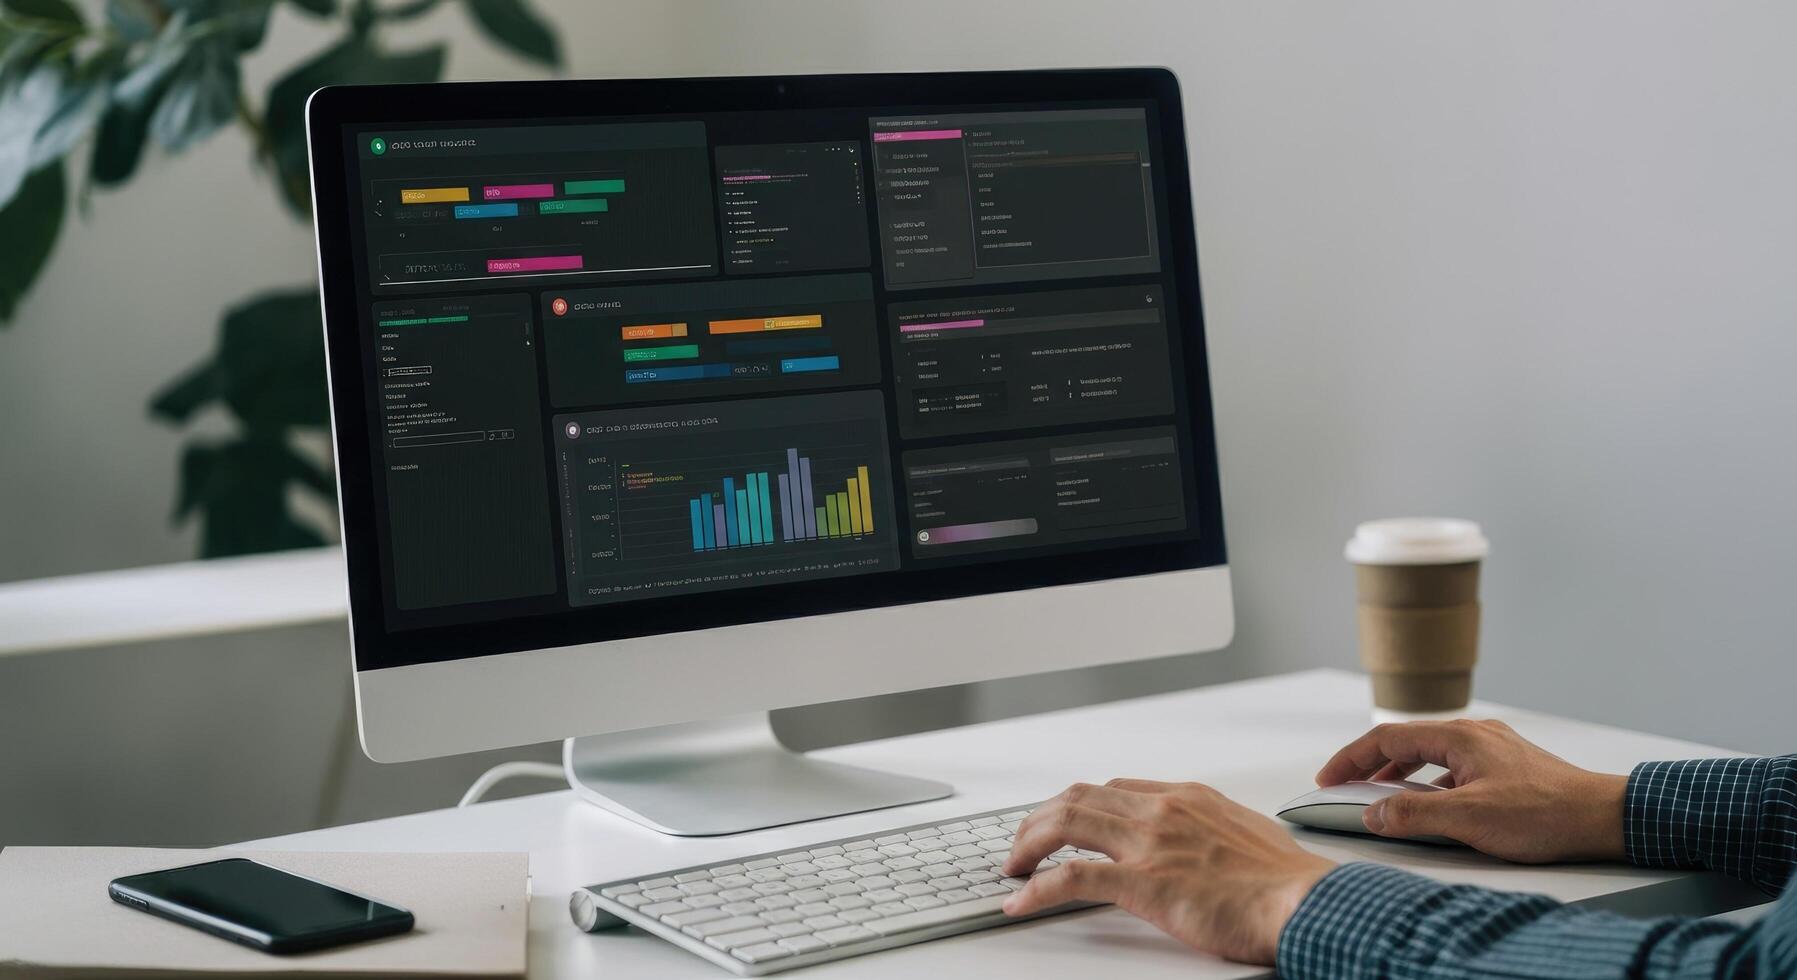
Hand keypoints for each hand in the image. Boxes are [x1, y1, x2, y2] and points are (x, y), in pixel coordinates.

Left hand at [1001, 779, 1334, 964]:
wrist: (1305, 902)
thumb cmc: (1287, 880)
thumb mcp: (1246, 834)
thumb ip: (1211, 830)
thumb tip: (1202, 844)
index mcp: (1186, 798)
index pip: (1115, 788)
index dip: (1079, 805)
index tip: (1062, 822)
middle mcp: (1162, 810)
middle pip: (1079, 797)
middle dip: (1040, 818)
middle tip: (1023, 843)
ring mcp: (1150, 843)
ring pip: (1065, 823)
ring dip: (1029, 843)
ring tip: (1013, 865)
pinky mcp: (1143, 881)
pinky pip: (1072, 877)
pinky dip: (1037, 888)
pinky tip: (1021, 900)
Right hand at [1316, 718, 1627, 862]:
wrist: (1603, 817)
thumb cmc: (1544, 814)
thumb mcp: (1469, 819)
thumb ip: (1413, 815)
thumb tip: (1373, 813)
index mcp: (1457, 736)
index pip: (1386, 738)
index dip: (1350, 758)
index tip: (1327, 778)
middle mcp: (1473, 733)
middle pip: (1405, 741)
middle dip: (1369, 763)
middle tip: (1346, 786)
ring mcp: (1491, 747)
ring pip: (1430, 753)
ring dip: (1398, 772)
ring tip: (1381, 794)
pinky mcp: (1506, 765)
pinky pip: (1452, 765)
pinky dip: (1428, 780)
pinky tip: (1433, 804)